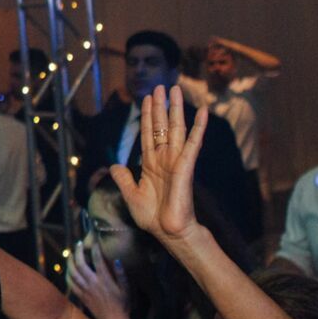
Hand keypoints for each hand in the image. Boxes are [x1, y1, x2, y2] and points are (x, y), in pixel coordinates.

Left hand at [68, 243, 133, 318]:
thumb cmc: (122, 305)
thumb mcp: (126, 289)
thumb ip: (121, 274)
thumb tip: (117, 260)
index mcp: (105, 280)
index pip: (98, 260)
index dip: (95, 249)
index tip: (94, 241)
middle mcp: (93, 284)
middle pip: (80, 264)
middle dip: (78, 252)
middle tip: (78, 244)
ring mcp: (85, 290)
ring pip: (72, 273)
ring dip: (69, 262)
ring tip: (70, 254)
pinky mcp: (81, 296)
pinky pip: (70, 284)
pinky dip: (67, 275)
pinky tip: (68, 269)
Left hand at [111, 84, 208, 248]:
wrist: (168, 232)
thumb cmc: (152, 217)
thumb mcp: (131, 195)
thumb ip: (123, 179)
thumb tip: (114, 165)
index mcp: (151, 163)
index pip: (149, 133)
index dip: (148, 116)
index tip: (147, 98)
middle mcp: (164, 158)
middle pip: (162, 126)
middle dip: (160, 106)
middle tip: (160, 86)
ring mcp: (176, 160)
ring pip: (176, 128)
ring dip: (176, 108)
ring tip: (175, 88)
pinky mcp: (186, 166)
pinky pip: (193, 142)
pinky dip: (199, 126)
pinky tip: (203, 111)